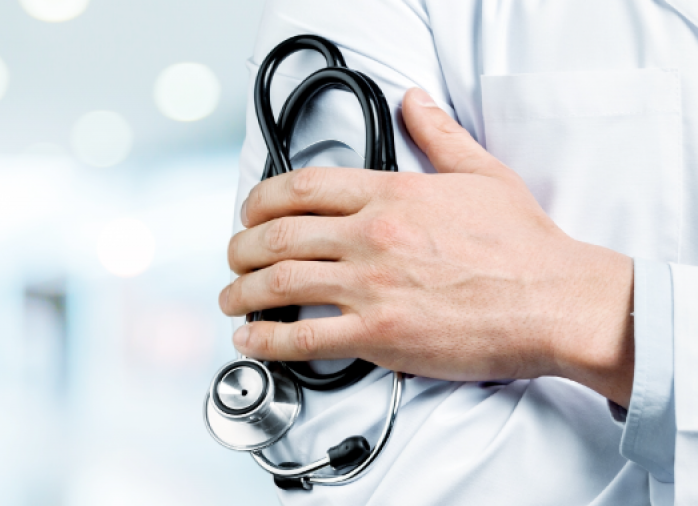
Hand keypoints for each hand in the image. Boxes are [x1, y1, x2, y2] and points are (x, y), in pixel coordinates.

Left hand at [220, 88, 634, 406]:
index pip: (303, 187)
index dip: (261, 199)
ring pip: (281, 283)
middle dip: (242, 246)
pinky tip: (251, 340)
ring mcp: (373, 286)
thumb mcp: (482, 174)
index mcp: (393, 195)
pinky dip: (267, 340)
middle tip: (234, 257)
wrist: (556, 301)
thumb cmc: (524, 246)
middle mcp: (373, 236)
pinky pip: (305, 337)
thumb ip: (439, 135)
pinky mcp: (381, 335)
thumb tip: (417, 101)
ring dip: (242, 292)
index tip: (249, 211)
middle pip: (279, 235)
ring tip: (231, 298)